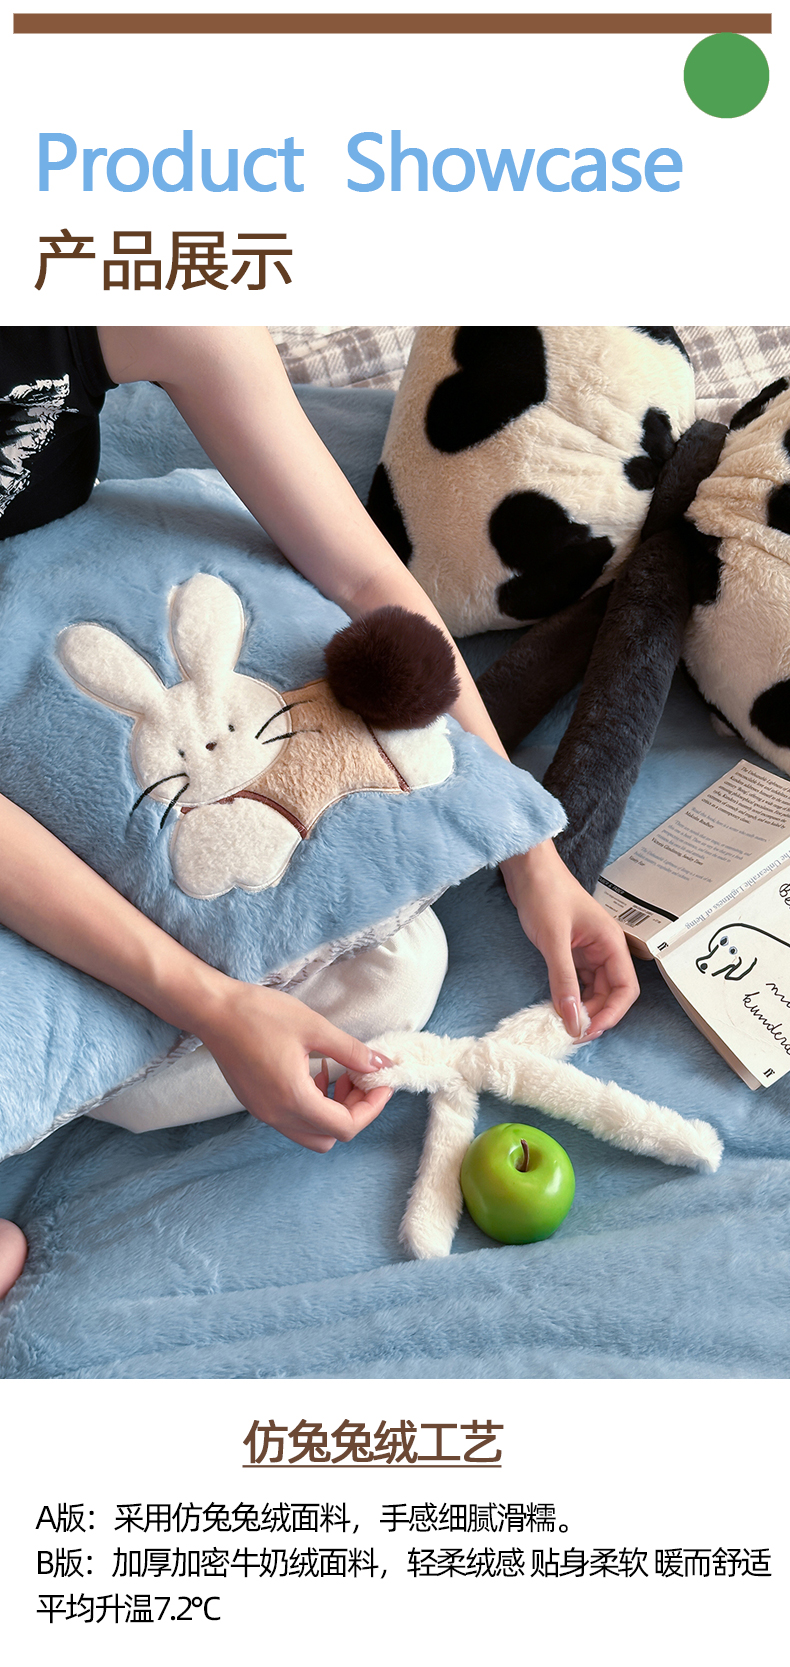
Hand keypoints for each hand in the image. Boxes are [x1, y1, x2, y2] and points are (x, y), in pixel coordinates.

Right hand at [194, 980, 393, 1151]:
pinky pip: (291, 1119)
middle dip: (352, 1113)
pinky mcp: (256, 1104)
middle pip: (328, 1137)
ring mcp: (264, 1112)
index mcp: (294, 1099)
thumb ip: (351, 1051)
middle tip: (361, 1080)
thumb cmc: (260, 1014)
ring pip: (309, 1132)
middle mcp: (277, 1114)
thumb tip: (381, 1065)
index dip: (371, 1109)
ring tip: (339, 1074)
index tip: (382, 1084)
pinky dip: (311, 1105)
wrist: (213, 1011)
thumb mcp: (314, 1027)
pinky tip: (314, 1072)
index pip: (345, 1127)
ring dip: (331, 1110)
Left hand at [501, 841, 639, 1040]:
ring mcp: (587, 951)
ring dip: (581, 1009)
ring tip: (562, 1025)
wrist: (526, 867)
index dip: (611, 1014)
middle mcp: (604, 950)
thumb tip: (572, 1021)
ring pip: (593, 990)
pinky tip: (556, 1007)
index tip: (587, 1030)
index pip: (625, 989)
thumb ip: (564, 981)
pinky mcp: (570, 952)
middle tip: (570, 1033)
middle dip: (594, 1016)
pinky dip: (569, 997)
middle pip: (610, 994)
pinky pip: (577, 982)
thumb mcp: (554, 940)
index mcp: (611, 943)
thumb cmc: (545, 893)